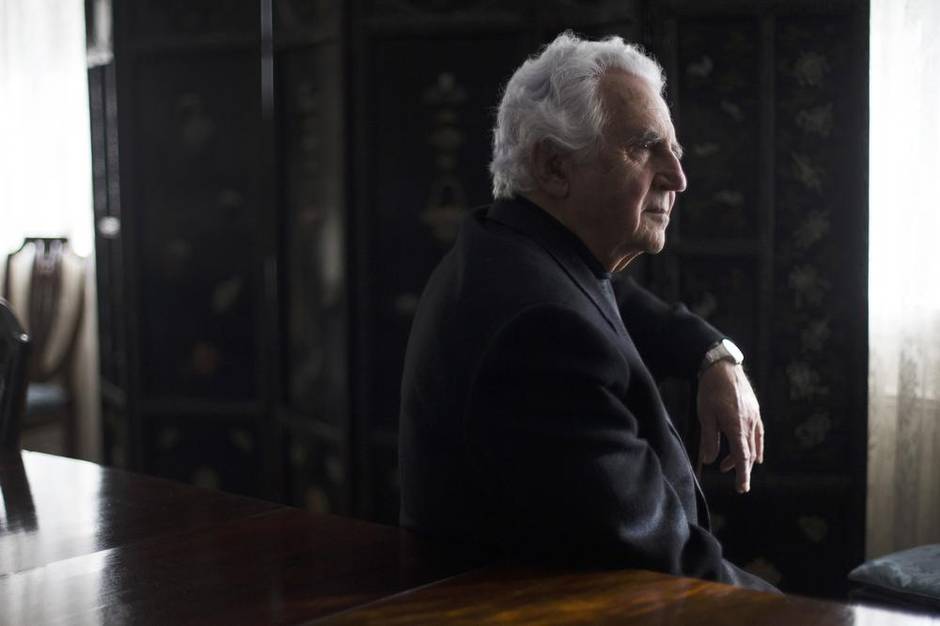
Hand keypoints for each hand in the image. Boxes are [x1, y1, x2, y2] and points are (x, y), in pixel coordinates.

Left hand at [696, 361, 763, 492]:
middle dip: (742, 469)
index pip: (742, 457)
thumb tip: (711, 460)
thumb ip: (709, 439)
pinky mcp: (755, 410)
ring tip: (730, 465)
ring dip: (744, 457)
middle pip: (749, 453)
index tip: (742, 489)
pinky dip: (756, 445)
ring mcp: (755, 416)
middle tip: (736, 482)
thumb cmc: (711, 390)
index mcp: (737, 426)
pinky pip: (758, 433)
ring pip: (754, 444)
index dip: (742, 474)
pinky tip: (755, 452)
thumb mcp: (705, 415)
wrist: (722, 366)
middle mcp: (749, 423)